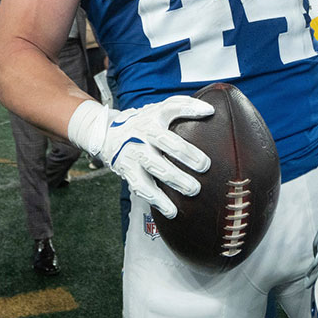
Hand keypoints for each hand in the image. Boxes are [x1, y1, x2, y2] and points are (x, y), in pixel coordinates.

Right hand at [68, 96, 213, 217]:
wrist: (108, 135)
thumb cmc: (143, 124)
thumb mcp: (157, 111)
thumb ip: (181, 107)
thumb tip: (210, 110)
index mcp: (153, 117)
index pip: (171, 107)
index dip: (190, 108)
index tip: (209, 112)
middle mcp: (142, 133)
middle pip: (165, 141)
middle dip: (186, 153)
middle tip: (204, 165)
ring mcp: (134, 152)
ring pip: (155, 166)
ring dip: (175, 179)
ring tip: (193, 189)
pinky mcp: (128, 171)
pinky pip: (142, 187)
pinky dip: (157, 200)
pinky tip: (172, 210)